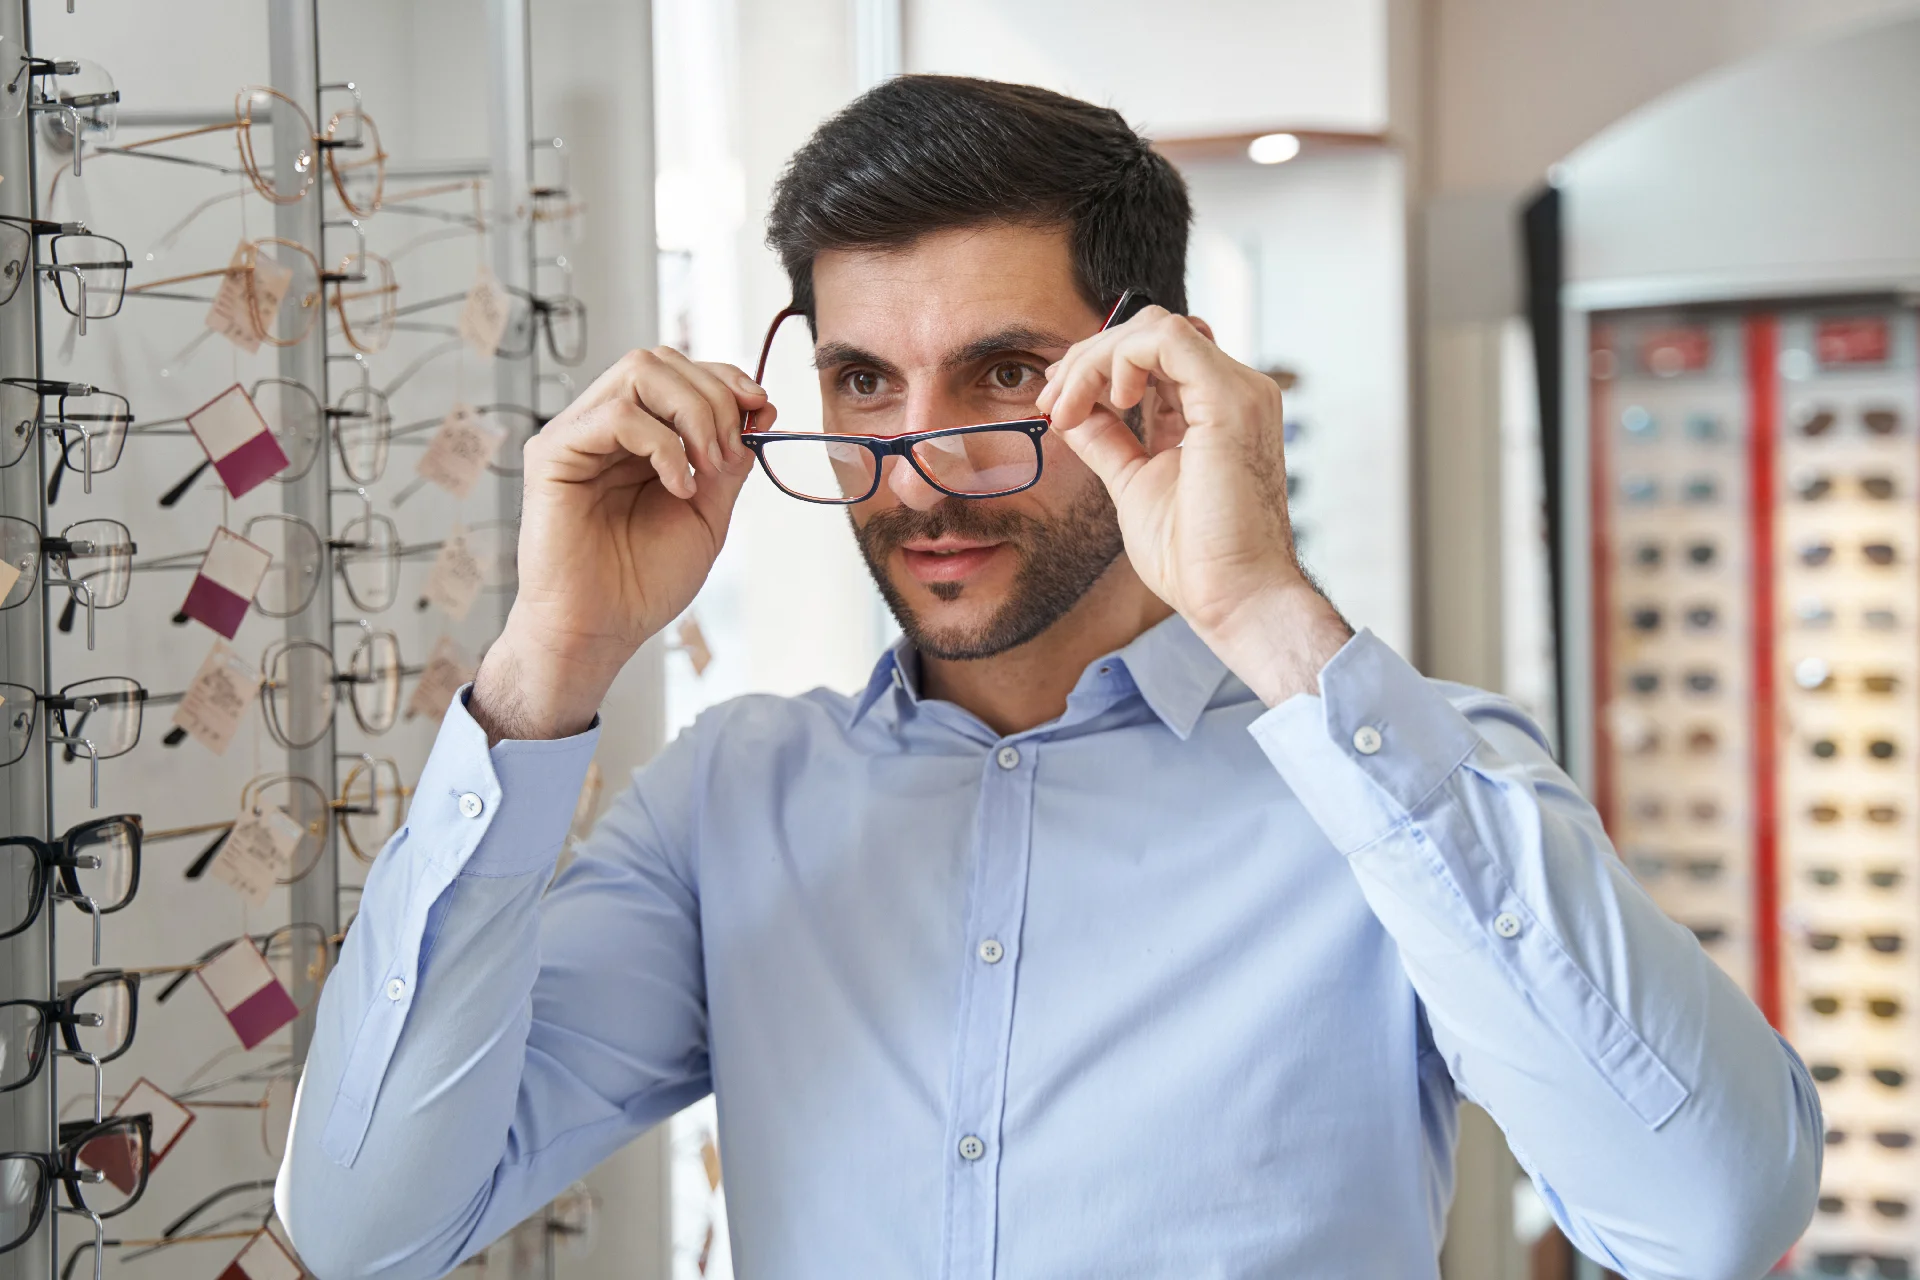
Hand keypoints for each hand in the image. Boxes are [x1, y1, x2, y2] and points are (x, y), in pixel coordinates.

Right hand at [472, 347, 764, 740]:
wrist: (599, 631)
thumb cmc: (642, 581)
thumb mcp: (707, 513)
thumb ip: (730, 461)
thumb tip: (759, 407)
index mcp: (638, 435)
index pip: (681, 372)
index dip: (725, 378)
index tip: (761, 409)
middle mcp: (604, 425)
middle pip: (660, 359)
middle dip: (714, 396)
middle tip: (729, 455)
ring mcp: (576, 435)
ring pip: (639, 370)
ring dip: (693, 413)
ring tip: (707, 468)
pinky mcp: (553, 453)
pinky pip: (616, 415)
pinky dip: (661, 443)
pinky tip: (678, 484)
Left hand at [1036, 307, 1350, 704]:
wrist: (1232, 598)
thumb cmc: (1194, 557)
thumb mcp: (1134, 483)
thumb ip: (1108, 441)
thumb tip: (1070, 413)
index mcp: (1217, 410)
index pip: (1155, 355)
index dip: (1096, 369)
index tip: (1057, 408)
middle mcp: (1235, 391)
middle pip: (1149, 332)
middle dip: (1086, 359)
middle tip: (1051, 404)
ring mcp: (1239, 390)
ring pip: (1154, 328)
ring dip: (1095, 358)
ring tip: (1068, 407)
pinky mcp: (1231, 399)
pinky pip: (1166, 339)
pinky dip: (1120, 359)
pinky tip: (1107, 401)